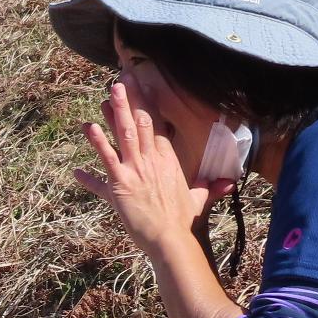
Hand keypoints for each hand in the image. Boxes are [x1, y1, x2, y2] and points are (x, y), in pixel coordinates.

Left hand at [74, 82, 210, 258]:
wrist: (171, 238)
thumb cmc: (182, 221)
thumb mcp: (197, 200)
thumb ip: (209, 188)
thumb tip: (230, 184)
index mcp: (168, 160)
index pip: (158, 126)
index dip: (148, 106)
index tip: (142, 89)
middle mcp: (153, 160)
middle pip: (142, 123)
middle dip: (132, 100)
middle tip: (123, 79)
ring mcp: (136, 170)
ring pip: (125, 134)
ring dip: (116, 112)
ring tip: (109, 92)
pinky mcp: (121, 183)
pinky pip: (106, 159)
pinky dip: (97, 144)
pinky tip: (87, 128)